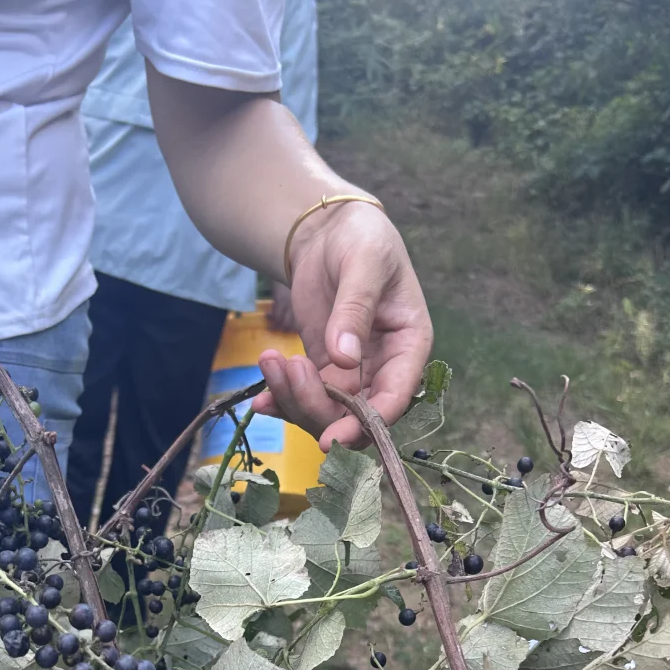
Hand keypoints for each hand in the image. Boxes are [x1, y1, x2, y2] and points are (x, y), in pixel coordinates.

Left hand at [251, 201, 432, 450]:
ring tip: (271, 360)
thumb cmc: (360, 239)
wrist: (330, 232)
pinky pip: (305, 401)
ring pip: (327, 414)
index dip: (368, 423)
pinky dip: (282, 402)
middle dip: (318, 408)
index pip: (395, 398)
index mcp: (410, 345)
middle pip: (357, 417)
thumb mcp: (364, 264)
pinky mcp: (324, 373)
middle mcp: (386, 369)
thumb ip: (356, 309)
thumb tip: (346, 359)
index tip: (331, 437)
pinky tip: (260, 399)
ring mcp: (354, 375)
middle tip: (288, 371)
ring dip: (294, 400)